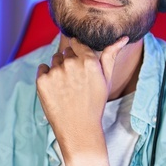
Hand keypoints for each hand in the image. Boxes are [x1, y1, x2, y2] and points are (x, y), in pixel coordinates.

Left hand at [36, 36, 128, 157]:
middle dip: (69, 62)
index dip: (77, 52)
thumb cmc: (94, 103)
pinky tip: (55, 90)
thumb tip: (123, 38)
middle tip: (74, 82)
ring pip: (54, 60)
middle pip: (65, 52)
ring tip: (65, 87)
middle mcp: (71, 63)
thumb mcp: (106, 79)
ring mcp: (55, 72)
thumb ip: (111, 55)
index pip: (77, 43)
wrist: (78, 128)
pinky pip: (42, 69)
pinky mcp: (42, 80)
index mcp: (88, 60)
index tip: (78, 63)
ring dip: (58, 69)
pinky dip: (46, 76)